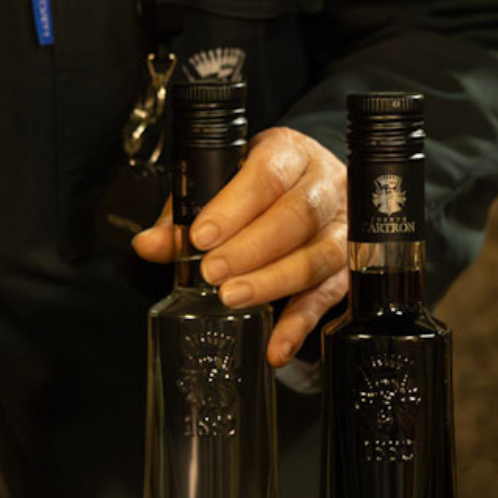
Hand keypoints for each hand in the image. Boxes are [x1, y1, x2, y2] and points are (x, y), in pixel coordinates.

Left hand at [131, 126, 348, 365]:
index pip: (268, 175)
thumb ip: (184, 214)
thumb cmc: (259, 184)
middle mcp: (325, 185)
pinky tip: (277, 344)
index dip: (235, 206)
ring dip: (275, 281)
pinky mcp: (348, 267)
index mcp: (290, 153)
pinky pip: (329, 296)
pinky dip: (301, 323)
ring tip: (234, 298)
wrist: (307, 184)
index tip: (202, 236)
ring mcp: (343, 226)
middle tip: (213, 272)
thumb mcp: (219, 184)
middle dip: (252, 247)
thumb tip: (149, 245)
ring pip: (320, 255)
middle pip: (299, 215)